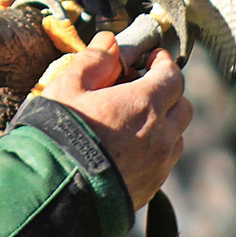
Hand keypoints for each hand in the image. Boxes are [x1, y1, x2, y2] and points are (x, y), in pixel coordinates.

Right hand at [42, 32, 192, 210]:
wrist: (53, 194)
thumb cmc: (59, 136)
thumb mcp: (68, 87)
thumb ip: (94, 60)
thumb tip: (109, 42)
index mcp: (145, 104)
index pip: (173, 75)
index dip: (163, 62)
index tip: (151, 58)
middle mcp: (161, 135)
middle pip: (181, 106)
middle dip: (167, 92)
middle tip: (142, 88)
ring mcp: (158, 165)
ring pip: (176, 137)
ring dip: (163, 124)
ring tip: (133, 122)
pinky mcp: (150, 189)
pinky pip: (163, 163)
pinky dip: (154, 151)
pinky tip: (127, 149)